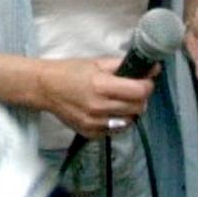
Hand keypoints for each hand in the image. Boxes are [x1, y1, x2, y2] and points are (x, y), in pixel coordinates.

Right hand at [34, 57, 154, 136]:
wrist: (45, 89)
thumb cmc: (70, 72)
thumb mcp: (97, 62)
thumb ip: (124, 65)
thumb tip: (152, 68)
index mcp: (101, 86)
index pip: (139, 91)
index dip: (147, 85)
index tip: (145, 81)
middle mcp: (99, 107)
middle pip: (138, 108)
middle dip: (140, 98)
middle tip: (133, 90)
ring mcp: (94, 123)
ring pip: (130, 121)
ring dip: (130, 111)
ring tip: (120, 101)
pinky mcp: (91, 134)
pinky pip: (116, 130)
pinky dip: (118, 121)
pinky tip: (110, 111)